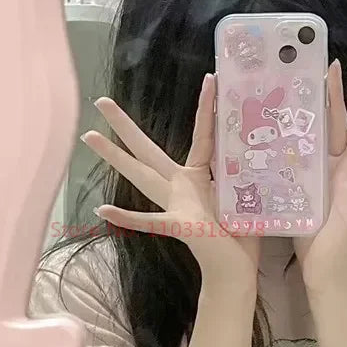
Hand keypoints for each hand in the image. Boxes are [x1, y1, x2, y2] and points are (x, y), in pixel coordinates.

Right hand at [81, 74, 258, 277]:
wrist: (235, 269)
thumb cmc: (242, 236)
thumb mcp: (245, 194)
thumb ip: (241, 171)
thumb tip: (257, 144)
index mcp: (198, 177)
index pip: (203, 134)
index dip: (206, 106)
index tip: (209, 77)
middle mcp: (181, 186)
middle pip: (149, 150)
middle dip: (127, 126)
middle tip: (102, 101)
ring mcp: (175, 204)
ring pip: (142, 176)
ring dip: (116, 157)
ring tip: (89, 135)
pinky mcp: (179, 225)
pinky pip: (151, 220)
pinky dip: (129, 217)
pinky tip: (103, 209)